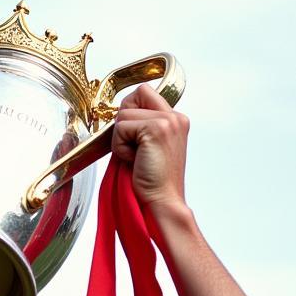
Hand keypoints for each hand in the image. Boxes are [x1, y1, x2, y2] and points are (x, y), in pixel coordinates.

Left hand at [111, 84, 189, 212]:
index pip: (145, 93)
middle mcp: (175, 116)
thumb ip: (141, 127)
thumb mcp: (149, 148)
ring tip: (136, 158)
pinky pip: (121, 128)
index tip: (132, 137)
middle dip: (124, 122)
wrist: (162, 202)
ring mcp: (168, 121)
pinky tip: (134, 162)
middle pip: (134, 96)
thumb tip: (119, 114)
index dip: (131, 111)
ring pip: (124, 113)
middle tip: (133, 149)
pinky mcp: (156, 129)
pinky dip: (120, 147)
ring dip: (121, 139)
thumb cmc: (153, 183)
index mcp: (176, 120)